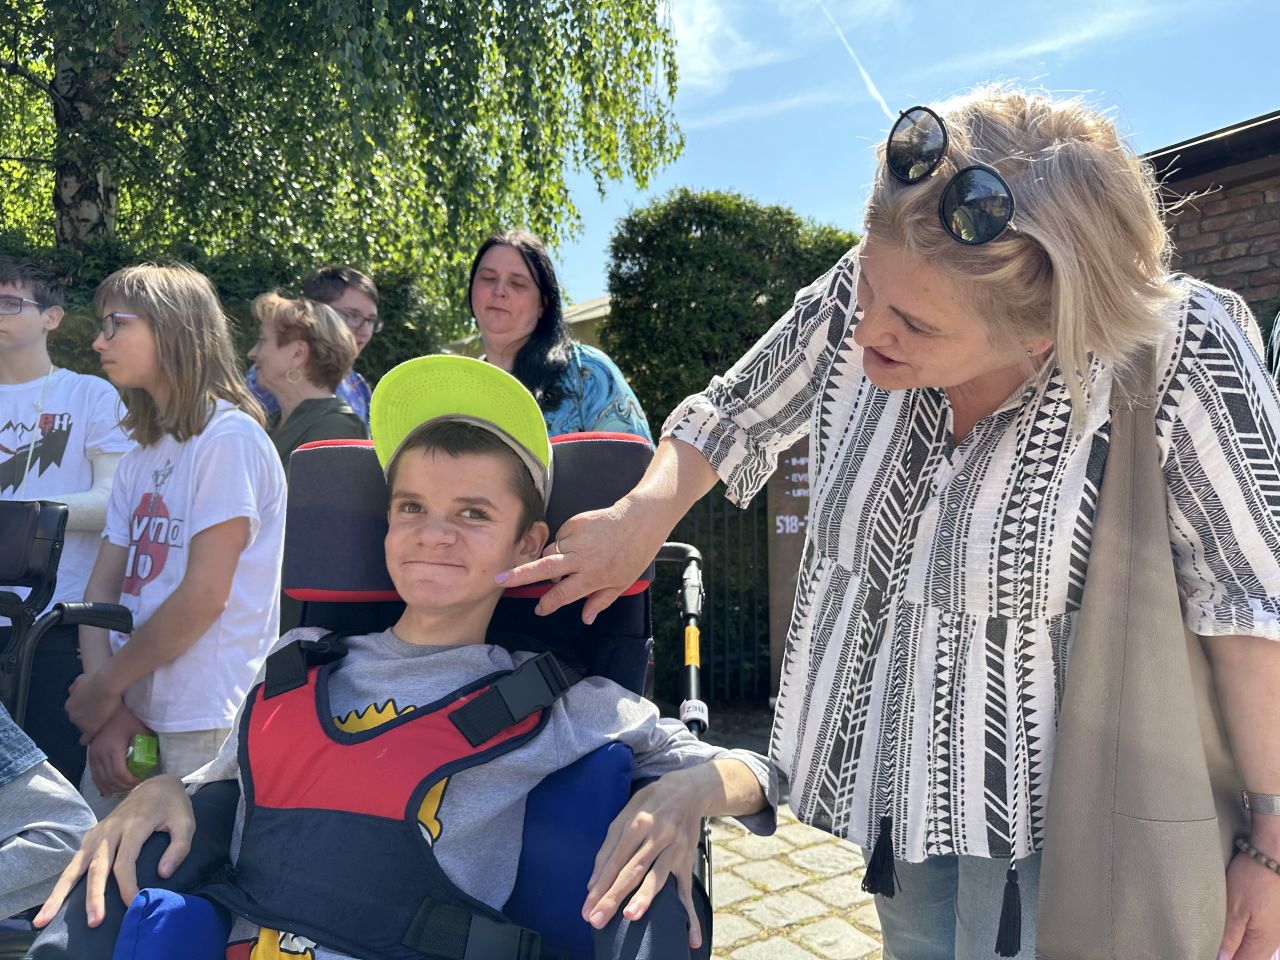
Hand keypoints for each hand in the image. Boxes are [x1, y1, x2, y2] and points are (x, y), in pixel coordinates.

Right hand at [33, 774, 192, 928]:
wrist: (155, 784)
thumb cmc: (172, 807)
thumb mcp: (186, 823)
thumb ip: (179, 848)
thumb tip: (163, 874)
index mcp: (134, 825)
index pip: (125, 862)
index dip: (127, 885)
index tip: (134, 903)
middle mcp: (110, 829)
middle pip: (98, 866)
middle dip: (94, 896)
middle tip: (94, 921)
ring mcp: (97, 832)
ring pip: (76, 865)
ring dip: (61, 892)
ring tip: (45, 918)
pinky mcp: (91, 836)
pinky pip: (75, 861)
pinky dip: (64, 881)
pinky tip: (54, 901)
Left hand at [66, 671, 123, 741]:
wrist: (106, 686)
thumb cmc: (95, 680)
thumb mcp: (80, 680)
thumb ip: (75, 688)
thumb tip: (73, 691)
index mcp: (69, 705)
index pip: (74, 712)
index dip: (83, 711)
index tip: (90, 710)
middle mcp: (72, 715)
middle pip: (78, 721)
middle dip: (86, 719)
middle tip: (97, 716)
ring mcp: (81, 723)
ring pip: (82, 728)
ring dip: (89, 726)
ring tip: (99, 726)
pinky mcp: (91, 729)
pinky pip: (86, 739)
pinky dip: (88, 739)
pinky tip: (91, 741)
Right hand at [86, 704, 148, 796]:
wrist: (103, 710)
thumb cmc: (124, 718)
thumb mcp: (138, 728)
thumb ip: (146, 740)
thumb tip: (156, 752)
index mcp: (113, 750)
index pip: (120, 774)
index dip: (130, 781)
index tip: (140, 781)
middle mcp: (100, 755)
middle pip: (110, 779)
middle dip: (123, 786)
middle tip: (135, 787)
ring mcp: (93, 756)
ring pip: (101, 779)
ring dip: (112, 788)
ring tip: (124, 789)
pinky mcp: (90, 756)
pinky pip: (94, 775)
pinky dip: (101, 784)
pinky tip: (108, 790)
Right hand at [498, 497, 668, 622]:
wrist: (641, 520)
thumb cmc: (634, 554)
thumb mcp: (622, 583)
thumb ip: (600, 601)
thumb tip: (585, 618)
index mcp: (593, 577)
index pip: (563, 594)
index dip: (548, 604)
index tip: (539, 610)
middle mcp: (581, 559)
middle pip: (544, 569)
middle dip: (519, 576)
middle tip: (499, 580)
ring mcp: (577, 539)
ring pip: (550, 552)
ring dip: (549, 561)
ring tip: (563, 565)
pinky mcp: (575, 523)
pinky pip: (559, 538)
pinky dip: (563, 545)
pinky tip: (577, 546)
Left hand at [582, 767, 707, 949]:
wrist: (687, 791)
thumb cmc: (649, 804)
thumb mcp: (625, 815)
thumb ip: (609, 848)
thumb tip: (593, 883)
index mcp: (636, 823)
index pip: (614, 860)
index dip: (600, 885)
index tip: (587, 908)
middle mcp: (656, 835)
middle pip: (632, 870)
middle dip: (613, 896)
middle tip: (597, 920)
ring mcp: (675, 849)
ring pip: (657, 877)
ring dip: (645, 898)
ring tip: (631, 917)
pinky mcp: (688, 860)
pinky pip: (687, 889)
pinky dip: (691, 914)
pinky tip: (692, 937)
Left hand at [1218, 850, 1279, 958]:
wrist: (1272, 857)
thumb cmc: (1253, 880)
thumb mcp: (1234, 908)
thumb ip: (1229, 937)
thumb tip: (1221, 959)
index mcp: (1262, 942)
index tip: (1206, 953)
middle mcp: (1271, 941)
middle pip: (1249, 958)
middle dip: (1229, 955)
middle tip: (1208, 947)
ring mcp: (1273, 931)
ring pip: (1253, 949)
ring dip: (1236, 948)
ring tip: (1217, 940)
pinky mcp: (1271, 920)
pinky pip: (1256, 938)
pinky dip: (1243, 939)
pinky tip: (1231, 932)